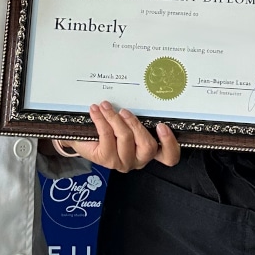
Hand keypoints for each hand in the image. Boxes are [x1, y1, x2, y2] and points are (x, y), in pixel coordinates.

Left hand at [59, 102, 180, 171]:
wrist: (85, 139)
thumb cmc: (110, 129)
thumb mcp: (126, 121)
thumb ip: (135, 114)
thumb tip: (138, 93)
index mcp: (148, 150)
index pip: (168, 156)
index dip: (169, 143)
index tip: (162, 126)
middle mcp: (139, 159)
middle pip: (147, 145)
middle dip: (135, 124)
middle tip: (124, 111)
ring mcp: (123, 162)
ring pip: (126, 139)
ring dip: (115, 119)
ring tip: (105, 107)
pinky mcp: (106, 160)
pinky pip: (106, 137)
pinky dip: (100, 120)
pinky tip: (96, 112)